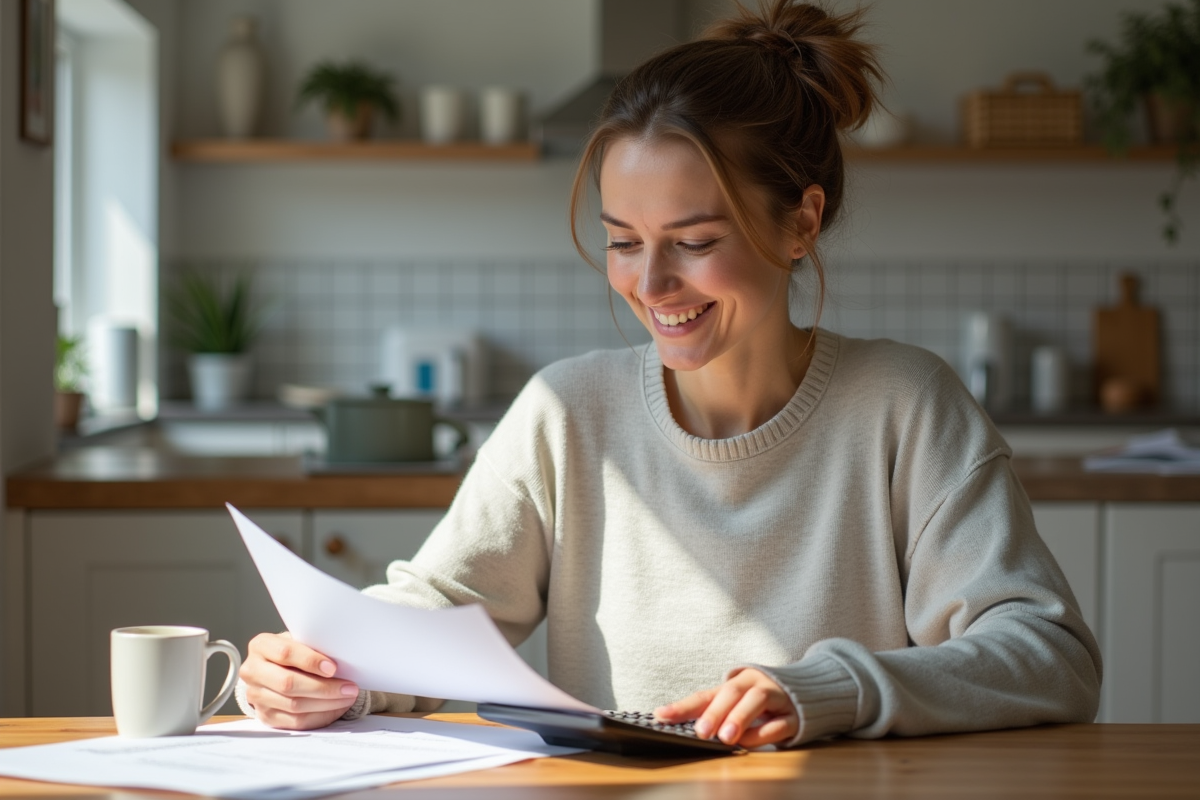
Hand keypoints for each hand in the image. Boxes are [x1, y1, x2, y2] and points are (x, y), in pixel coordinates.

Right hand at [240, 632, 359, 729]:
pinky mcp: (265, 716)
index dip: (311, 661)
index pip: (285, 653)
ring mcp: (256, 696)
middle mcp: (252, 671)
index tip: (333, 668)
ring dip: (326, 703)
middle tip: (349, 687)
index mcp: (261, 646)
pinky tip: (336, 707)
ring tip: (347, 697)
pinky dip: (321, 716)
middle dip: (323, 687)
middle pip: (288, 684)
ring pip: (294, 705)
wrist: (276, 669)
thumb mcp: (299, 641)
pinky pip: (296, 722)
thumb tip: (341, 656)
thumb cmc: (294, 652)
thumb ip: (313, 646)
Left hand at [655, 668, 797, 747]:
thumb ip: (712, 711)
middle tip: (701, 731)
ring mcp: (777, 698)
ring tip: (725, 737)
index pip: (706, 693)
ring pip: (757, 700)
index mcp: (737, 681)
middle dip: (715, 711)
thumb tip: (679, 724)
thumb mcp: (737, 703)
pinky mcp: (794, 716)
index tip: (661, 716)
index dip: (683, 706)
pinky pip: (778, 723)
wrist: (811, 693)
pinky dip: (762, 733)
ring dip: (739, 717)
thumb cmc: (763, 700)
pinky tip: (748, 742)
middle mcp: (756, 684)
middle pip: (733, 691)